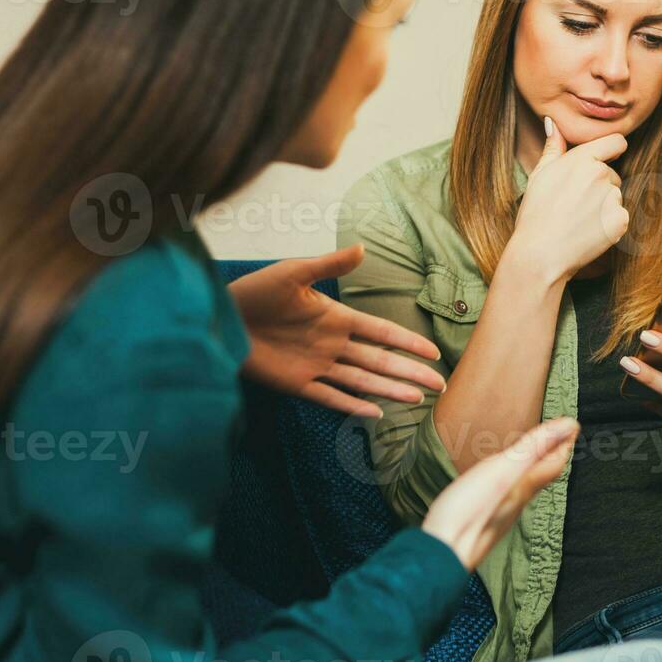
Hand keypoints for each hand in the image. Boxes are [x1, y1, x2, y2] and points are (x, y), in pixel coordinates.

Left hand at [230, 245, 445, 416]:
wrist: (222, 317)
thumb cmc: (255, 290)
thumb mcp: (294, 272)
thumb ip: (329, 265)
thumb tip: (362, 248)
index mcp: (336, 317)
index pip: (380, 331)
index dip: (406, 341)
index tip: (432, 352)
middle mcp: (332, 344)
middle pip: (380, 361)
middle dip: (409, 371)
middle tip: (439, 383)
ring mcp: (317, 366)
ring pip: (362, 381)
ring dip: (389, 389)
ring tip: (417, 399)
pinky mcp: (297, 384)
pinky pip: (330, 397)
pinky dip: (352, 406)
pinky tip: (376, 413)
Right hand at [421, 418, 578, 569]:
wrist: (443, 554)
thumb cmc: (469, 513)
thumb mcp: (504, 471)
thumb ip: (534, 448)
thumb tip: (569, 426)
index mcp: (523, 487)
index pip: (553, 463)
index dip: (564, 443)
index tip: (572, 426)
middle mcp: (515, 502)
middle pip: (541, 476)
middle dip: (550, 455)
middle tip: (556, 439)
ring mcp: (499, 514)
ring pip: (524, 488)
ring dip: (531, 468)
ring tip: (531, 455)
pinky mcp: (481, 521)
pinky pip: (506, 496)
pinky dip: (510, 482)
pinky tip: (498, 483)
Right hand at [507, 116, 629, 282]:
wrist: (540, 254)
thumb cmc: (535, 214)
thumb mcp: (540, 175)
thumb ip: (553, 147)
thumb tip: (552, 122)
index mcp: (583, 159)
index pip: (617, 142)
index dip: (612, 149)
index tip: (606, 158)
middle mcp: (602, 175)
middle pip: (612, 175)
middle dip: (599, 185)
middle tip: (573, 204)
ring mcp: (613, 199)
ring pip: (614, 197)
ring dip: (603, 206)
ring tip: (577, 220)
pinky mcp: (621, 221)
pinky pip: (619, 217)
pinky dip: (607, 225)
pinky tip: (587, 232)